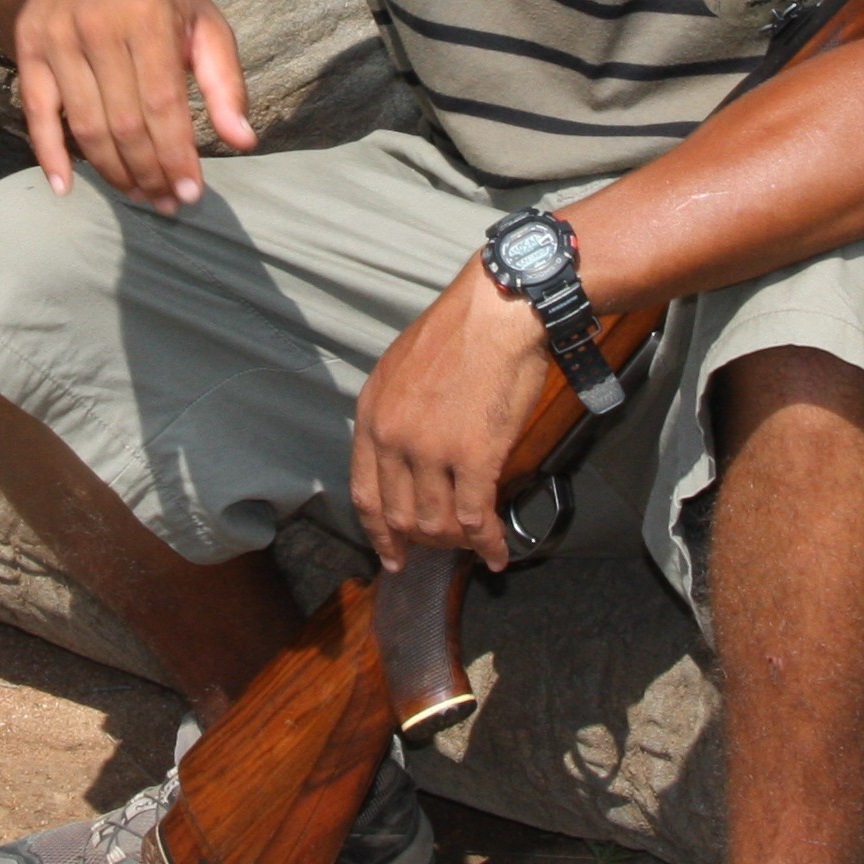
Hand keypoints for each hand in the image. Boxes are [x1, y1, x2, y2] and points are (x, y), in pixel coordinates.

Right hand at [5, 0, 255, 214]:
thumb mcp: (202, 21)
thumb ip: (225, 82)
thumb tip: (243, 142)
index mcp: (148, 16)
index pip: (163, 104)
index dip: (177, 155)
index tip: (191, 193)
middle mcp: (98, 26)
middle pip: (124, 122)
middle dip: (149, 172)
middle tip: (167, 203)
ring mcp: (57, 38)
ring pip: (85, 125)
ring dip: (112, 172)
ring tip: (139, 196)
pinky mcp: (27, 48)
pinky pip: (36, 112)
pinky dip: (49, 154)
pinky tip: (67, 188)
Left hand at [352, 262, 553, 572]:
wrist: (499, 309)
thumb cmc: (461, 332)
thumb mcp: (402, 369)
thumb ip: (395, 414)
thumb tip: (405, 454)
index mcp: (372, 414)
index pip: (364, 492)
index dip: (378, 533)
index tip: (391, 554)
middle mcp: (393, 436)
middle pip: (398, 515)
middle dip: (422, 540)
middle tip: (443, 549)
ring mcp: (431, 448)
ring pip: (436, 521)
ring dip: (456, 542)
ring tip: (474, 544)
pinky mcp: (474, 456)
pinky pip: (476, 516)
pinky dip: (488, 542)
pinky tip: (499, 552)